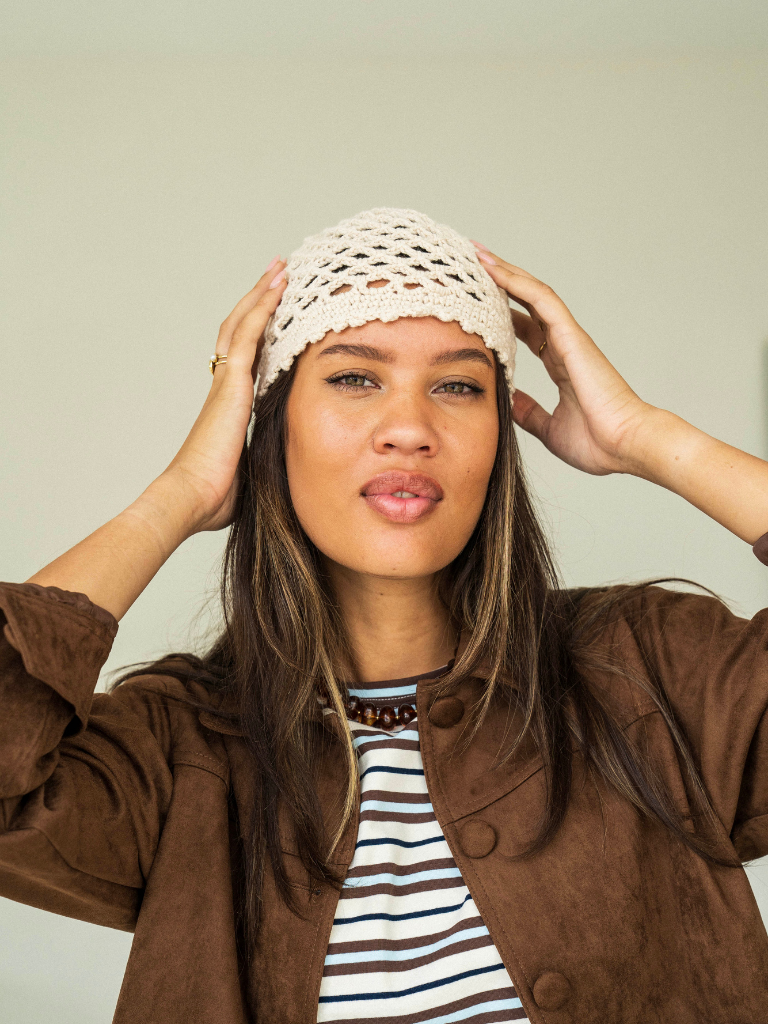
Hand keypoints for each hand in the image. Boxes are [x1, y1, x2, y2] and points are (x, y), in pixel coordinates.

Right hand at [160, 257, 287, 532]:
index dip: (259, 333)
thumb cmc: (215, 497)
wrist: (191, 498)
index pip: (246, 359)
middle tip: (278, 275)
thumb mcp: (249, 474)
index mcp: (228, 406)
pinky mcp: (231, 383)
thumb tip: (285, 476)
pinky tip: (280, 284)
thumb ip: (263, 463)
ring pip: (243, 324)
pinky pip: (249, 333)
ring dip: (263, 294)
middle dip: (259, 302)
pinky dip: (264, 305)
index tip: (276, 315)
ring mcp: (226, 382)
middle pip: (240, 331)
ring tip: (282, 268)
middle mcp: (224, 387)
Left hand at [471, 243, 653, 475]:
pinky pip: (541, 299)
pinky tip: (493, 268)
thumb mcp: (549, 429)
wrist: (625, 446)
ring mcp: (569, 338)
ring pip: (532, 293)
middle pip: (527, 304)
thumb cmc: (598, 443)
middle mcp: (564, 345)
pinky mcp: (572, 336)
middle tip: (469, 266)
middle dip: (499, 284)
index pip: (526, 330)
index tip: (476, 306)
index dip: (503, 314)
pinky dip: (516, 281)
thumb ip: (529, 412)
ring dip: (504, 272)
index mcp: (560, 364)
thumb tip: (509, 401)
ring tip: (476, 253)